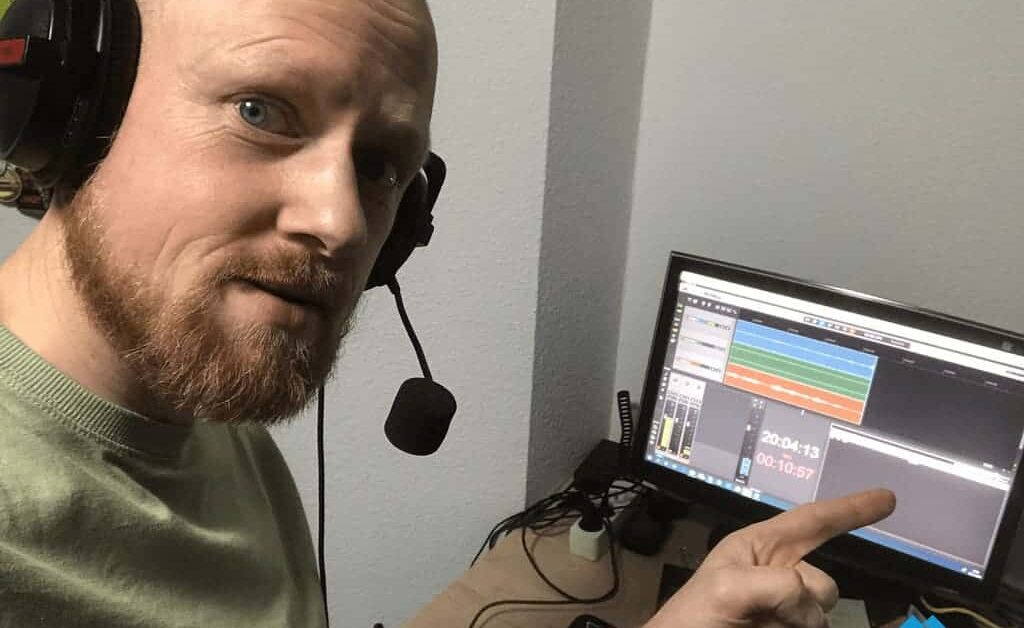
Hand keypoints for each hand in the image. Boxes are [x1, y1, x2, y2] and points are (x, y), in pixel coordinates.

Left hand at [644, 489, 895, 627]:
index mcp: (759, 549)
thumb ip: (777, 582)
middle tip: (763, 617)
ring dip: (800, 624)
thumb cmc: (692, 619)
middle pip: (824, 583)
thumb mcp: (728, 587)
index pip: (811, 521)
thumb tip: (810, 601)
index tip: (888, 498)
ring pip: (823, 616)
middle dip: (805, 602)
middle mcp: (777, 577)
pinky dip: (806, 627)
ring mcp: (786, 612)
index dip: (850, 509)